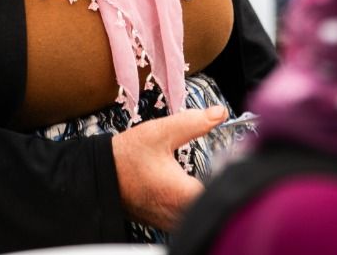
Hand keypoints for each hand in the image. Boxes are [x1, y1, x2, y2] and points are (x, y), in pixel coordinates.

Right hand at [112, 106, 225, 231]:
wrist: (101, 175)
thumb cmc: (126, 157)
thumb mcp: (160, 133)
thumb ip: (193, 123)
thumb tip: (219, 113)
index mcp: (181, 194)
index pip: (222, 194)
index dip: (232, 178)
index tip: (236, 162)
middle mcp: (178, 215)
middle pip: (215, 207)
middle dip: (223, 186)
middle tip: (228, 166)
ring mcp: (172, 222)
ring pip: (203, 215)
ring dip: (210, 197)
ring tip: (213, 175)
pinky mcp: (167, 223)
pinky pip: (190, 218)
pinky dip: (197, 205)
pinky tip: (196, 187)